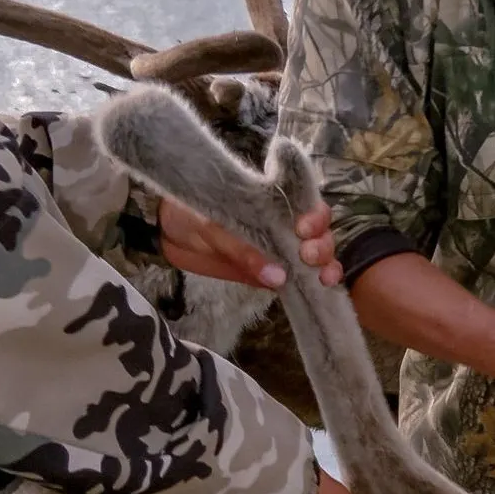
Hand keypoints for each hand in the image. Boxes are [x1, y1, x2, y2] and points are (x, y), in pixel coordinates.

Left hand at [159, 197, 343, 288]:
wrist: (167, 231)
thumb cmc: (189, 213)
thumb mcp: (211, 226)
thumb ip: (242, 249)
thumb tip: (280, 279)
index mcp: (272, 202)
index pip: (307, 205)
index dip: (315, 215)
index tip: (302, 227)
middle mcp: (283, 225)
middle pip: (319, 233)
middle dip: (322, 245)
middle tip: (308, 255)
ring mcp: (280, 251)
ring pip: (318, 257)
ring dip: (327, 266)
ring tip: (321, 278)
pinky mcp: (272, 275)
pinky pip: (301, 280)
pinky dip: (317, 286)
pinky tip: (323, 291)